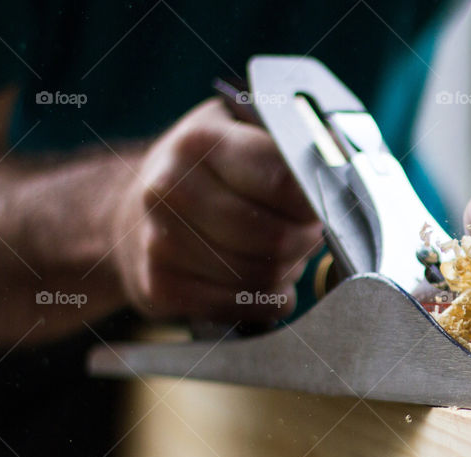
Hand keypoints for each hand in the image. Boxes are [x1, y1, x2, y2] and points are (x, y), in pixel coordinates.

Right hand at [111, 98, 322, 320]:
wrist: (128, 215)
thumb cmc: (206, 174)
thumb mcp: (241, 134)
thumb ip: (291, 143)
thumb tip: (342, 159)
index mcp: (202, 141)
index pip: (284, 181)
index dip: (316, 202)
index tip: (323, 206)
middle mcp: (172, 188)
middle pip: (276, 237)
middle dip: (305, 241)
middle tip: (307, 234)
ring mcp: (160, 241)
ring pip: (262, 277)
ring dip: (287, 272)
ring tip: (282, 254)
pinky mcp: (159, 287)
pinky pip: (242, 307)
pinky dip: (266, 300)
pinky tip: (262, 281)